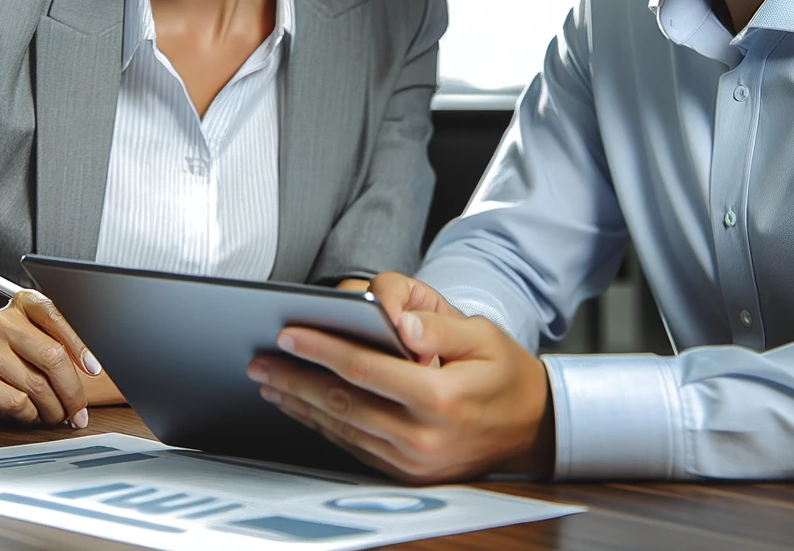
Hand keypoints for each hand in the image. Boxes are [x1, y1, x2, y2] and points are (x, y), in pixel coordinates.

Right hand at [0, 289, 102, 427]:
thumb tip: (92, 371)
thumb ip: (58, 343)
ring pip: (37, 384)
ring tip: (57, 414)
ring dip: (54, 407)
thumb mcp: (33, 337)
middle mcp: (1, 320)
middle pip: (52, 356)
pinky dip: (31, 414)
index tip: (94, 369)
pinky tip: (32, 414)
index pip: (57, 318)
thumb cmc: (8, 355)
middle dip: (72, 389)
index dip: (80, 346)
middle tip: (79, 408)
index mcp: (23, 302)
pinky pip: (17, 402)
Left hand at [246, 273, 553, 482]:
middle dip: (296, 379)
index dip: (323, 350)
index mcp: (440, 399)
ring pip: (342, 429)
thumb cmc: (504, 370)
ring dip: (301, 405)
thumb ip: (436, 326)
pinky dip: (323, 425)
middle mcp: (422, 437)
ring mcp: (413, 462)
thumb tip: (395, 319)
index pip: (366, 369)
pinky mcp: (407, 474)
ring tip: (271, 383)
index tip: (289, 335)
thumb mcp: (482, 335)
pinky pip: (354, 446)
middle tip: (260, 362)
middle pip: (343, 403)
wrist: (532, 426)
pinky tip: (304, 407)